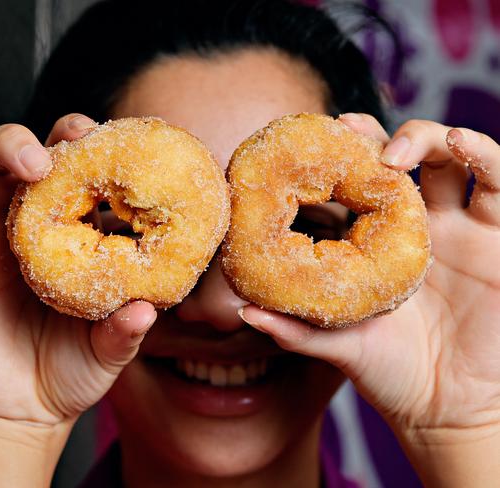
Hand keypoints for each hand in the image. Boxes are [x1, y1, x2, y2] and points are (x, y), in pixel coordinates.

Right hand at [0, 107, 155, 426]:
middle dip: (19, 146)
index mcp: (63, 233)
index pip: (69, 175)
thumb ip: (125, 330)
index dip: (78, 149)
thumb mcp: (109, 347)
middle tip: (41, 156)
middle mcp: (17, 230)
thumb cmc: (74, 363)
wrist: (32, 407)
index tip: (92, 134)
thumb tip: (146, 310)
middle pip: (8, 166)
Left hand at [240, 114, 499, 455]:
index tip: (306, 143)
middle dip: (372, 138)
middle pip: (396, 160)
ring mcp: (455, 227)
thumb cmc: (389, 373)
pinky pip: (497, 184)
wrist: (450, 406)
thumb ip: (296, 330)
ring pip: (446, 158)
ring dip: (424, 138)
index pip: (349, 186)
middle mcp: (411, 226)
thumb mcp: (340, 346)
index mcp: (370, 242)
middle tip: (345, 129)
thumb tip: (243, 312)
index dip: (331, 160)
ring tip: (394, 151)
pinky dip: (483, 155)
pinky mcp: (495, 236)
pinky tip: (460, 143)